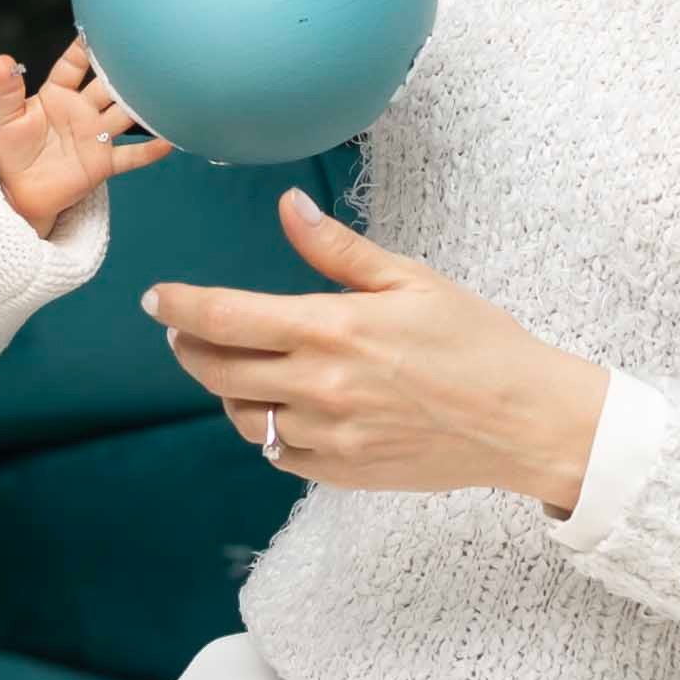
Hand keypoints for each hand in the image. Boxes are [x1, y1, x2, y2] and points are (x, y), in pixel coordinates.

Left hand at [0, 38, 171, 236]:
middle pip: (108, 86)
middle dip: (124, 72)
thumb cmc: (10, 150)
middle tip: (144, 53)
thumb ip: (9, 90)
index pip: (74, 65)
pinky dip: (149, 150)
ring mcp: (96, 135)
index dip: (85, 48)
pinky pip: (130, 156)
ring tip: (163, 92)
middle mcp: (82, 110)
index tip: (100, 29)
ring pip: (125, 115)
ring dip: (142, 106)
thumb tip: (2, 60)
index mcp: (58, 94)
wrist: (18, 192)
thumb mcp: (7, 118)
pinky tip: (168, 141)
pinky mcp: (102, 163)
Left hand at [143, 187, 610, 510]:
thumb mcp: (411, 279)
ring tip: (234, 368)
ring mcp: (329, 435)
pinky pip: (278, 454)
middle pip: (219, 370)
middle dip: (190, 347)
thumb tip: (289, 207)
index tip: (156, 300)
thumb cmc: (475, 341)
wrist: (523, 419)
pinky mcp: (343, 471)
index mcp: (333, 329)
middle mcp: (321, 386)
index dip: (179, 308)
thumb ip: (338, 249)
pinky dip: (266, 430)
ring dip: (226, 390)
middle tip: (184, 332)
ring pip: (242, 416)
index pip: (226, 318)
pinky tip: (279, 409)